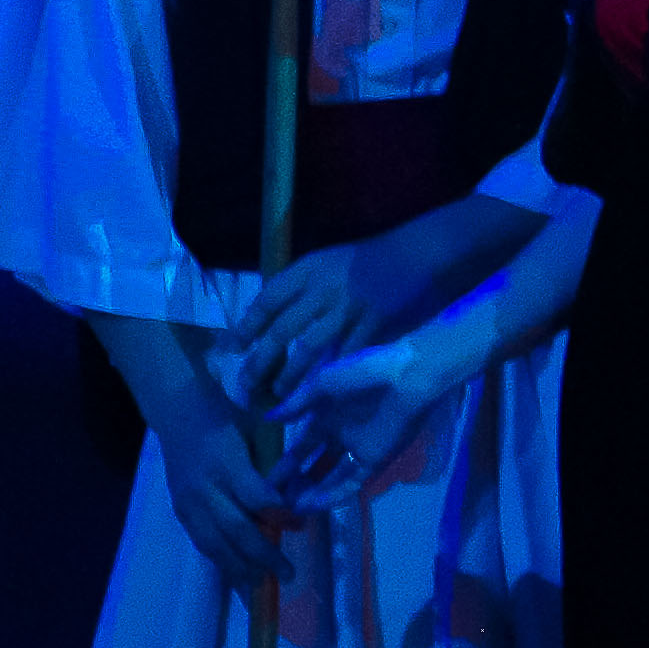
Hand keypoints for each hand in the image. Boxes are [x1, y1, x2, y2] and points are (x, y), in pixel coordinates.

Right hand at [150, 382, 292, 590]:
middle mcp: (205, 486)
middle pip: (234, 528)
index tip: (300, 527)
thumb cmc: (227, 418)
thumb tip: (296, 499)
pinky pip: (201, 541)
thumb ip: (271, 466)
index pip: (255, 497)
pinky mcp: (180, 510)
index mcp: (226, 462)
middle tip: (286, 574)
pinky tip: (236, 575)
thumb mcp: (257, 430)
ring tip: (260, 588)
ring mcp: (189, 501)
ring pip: (213, 542)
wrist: (178, 412)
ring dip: (238, 568)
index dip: (279, 515)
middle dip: (261, 555)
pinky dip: (220, 560)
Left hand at [223, 231, 421, 413]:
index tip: (231, 351)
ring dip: (291, 375)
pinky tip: (320, 390)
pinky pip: (346, 355)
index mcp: (307, 270)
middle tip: (246, 385)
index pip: (266, 302)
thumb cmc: (366, 260)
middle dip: (261, 361)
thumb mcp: (325, 262)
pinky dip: (331, 375)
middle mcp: (323, 289)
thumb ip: (299, 288)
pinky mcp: (374, 323)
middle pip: (282, 330)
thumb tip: (268, 323)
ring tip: (279, 394)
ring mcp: (349, 308)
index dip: (245, 328)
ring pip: (310, 348)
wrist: (417, 253)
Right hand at [271, 329, 460, 509]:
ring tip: (290, 509)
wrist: (408, 376)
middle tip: (275, 501)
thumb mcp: (323, 383)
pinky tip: (313, 505)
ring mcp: (360, 449)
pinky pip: (352, 481)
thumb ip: (297, 404)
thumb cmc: (364, 372)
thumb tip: (268, 418)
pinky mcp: (377, 460)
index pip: (303, 446)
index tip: (266, 481)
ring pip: (332, 477)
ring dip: (313, 493)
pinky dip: (334, 494)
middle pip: (316, 465)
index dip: (286, 464)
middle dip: (297, 483)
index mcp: (328, 415)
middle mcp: (342, 435)